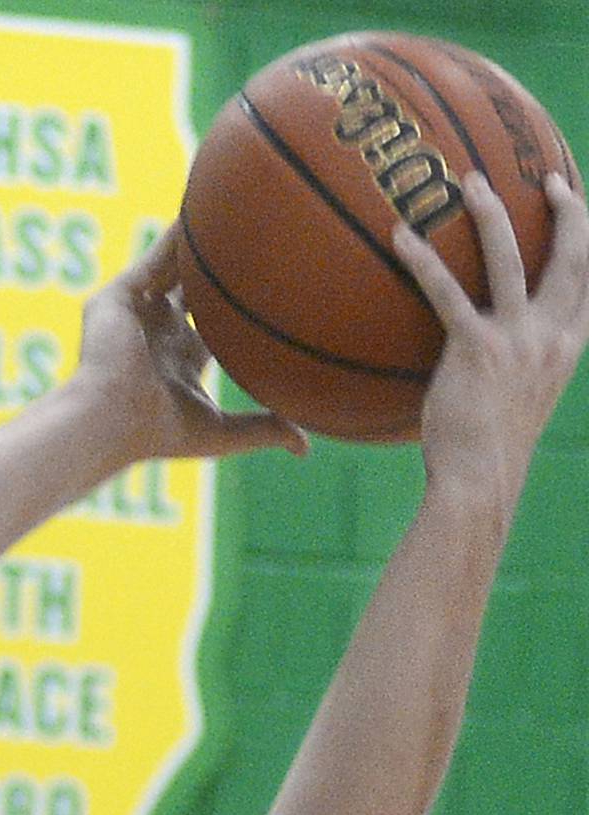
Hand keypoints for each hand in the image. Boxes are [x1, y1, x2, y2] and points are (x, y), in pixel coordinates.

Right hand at [71, 226, 308, 467]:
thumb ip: (263, 429)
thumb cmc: (160, 433)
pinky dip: (177, 233)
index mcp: (179, 358)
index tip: (273, 279)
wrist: (113, 419)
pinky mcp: (118, 296)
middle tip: (258, 232)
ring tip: (235, 200)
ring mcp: (137, 311)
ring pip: (174, 264)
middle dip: (219, 263)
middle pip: (193, 286)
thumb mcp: (221, 432)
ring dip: (201, 239)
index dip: (239, 301)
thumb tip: (306, 449)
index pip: (213, 321)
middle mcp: (158, 330)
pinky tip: (206, 204)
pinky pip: (154, 255)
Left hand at [394, 172, 588, 515]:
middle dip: (567, 212)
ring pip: (511, 259)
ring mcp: (516, 340)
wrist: (481, 481)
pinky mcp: (475, 349)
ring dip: (492, 214)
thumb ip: (516, 375)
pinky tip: (400, 236)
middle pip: (572, 258)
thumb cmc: (489, 454)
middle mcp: (550, 337)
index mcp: (567, 350)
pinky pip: (446, 292)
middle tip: (550, 178)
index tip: (585, 214)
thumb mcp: (520, 407)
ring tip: (471, 182)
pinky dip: (423, 261)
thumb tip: (488, 368)